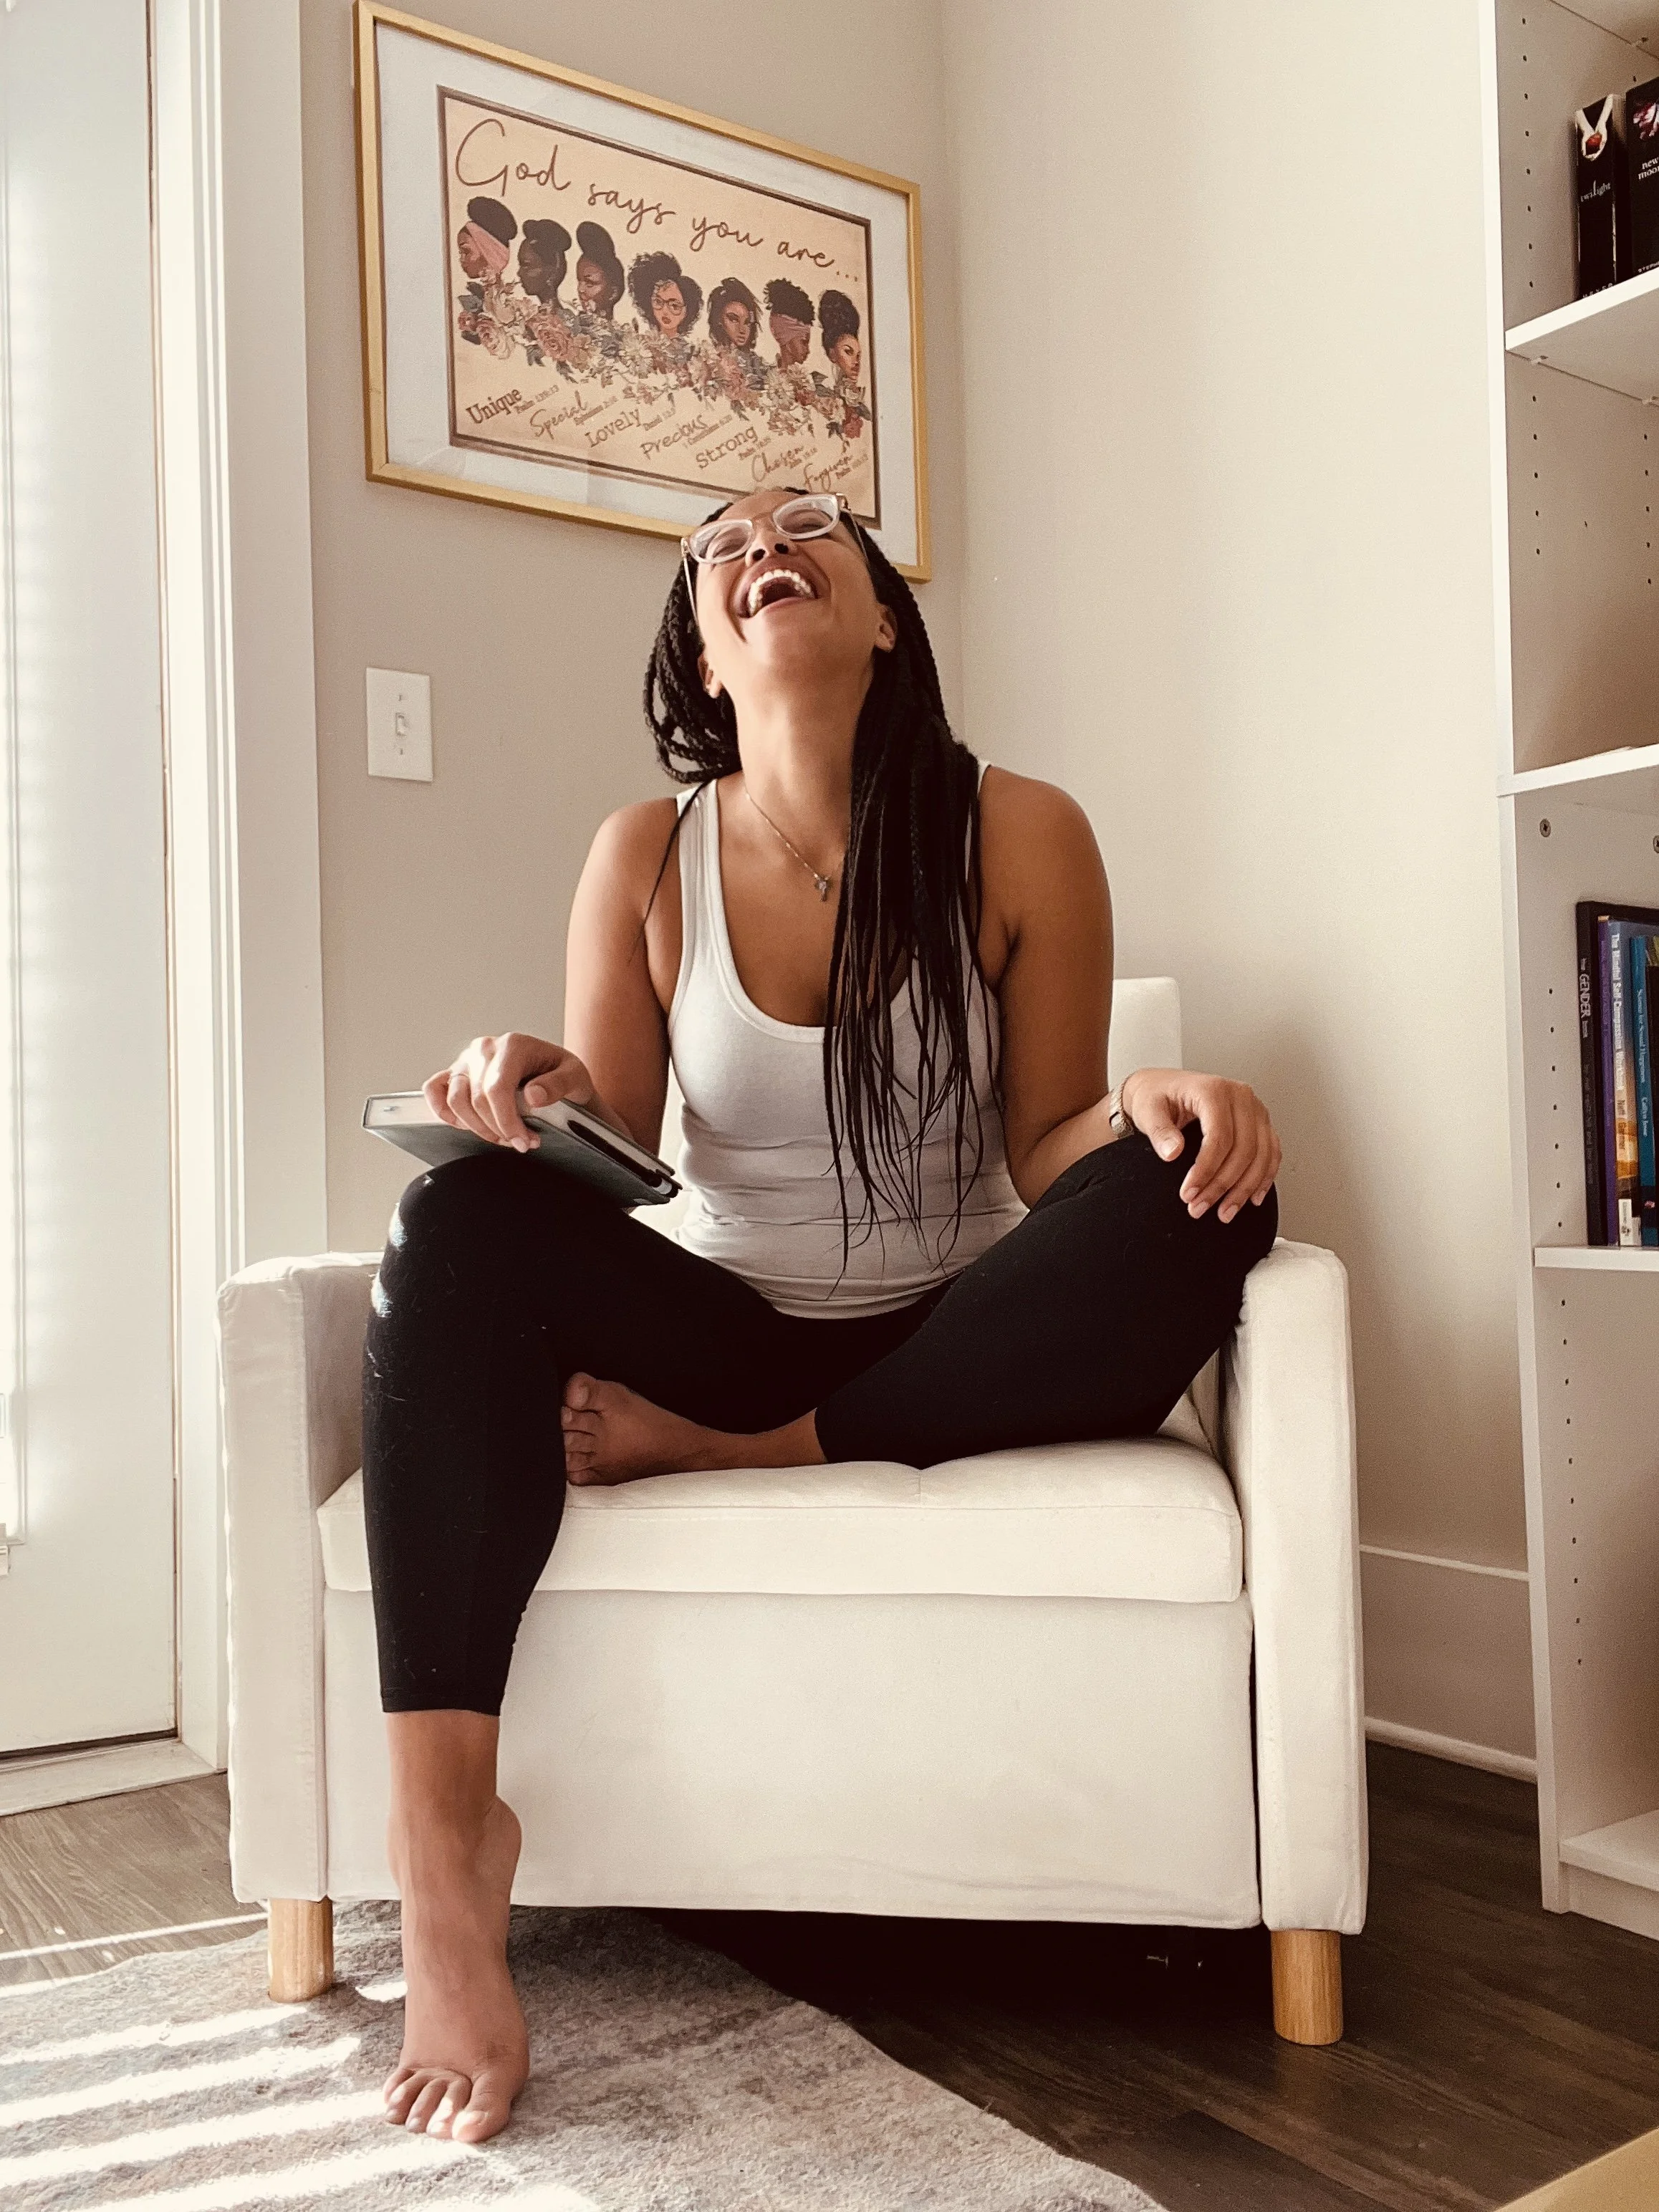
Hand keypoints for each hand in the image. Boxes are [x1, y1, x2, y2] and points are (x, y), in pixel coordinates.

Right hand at [423, 1032, 594, 1152]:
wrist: (557, 1075)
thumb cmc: (564, 1075)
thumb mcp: (576, 1078)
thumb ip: (558, 1084)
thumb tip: (533, 1096)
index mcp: (514, 1045)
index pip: (496, 1089)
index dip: (506, 1121)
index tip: (522, 1142)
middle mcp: (485, 1049)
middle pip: (477, 1099)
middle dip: (498, 1129)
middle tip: (521, 1143)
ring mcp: (467, 1060)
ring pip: (455, 1100)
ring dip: (477, 1127)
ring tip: (502, 1136)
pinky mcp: (456, 1072)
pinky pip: (434, 1089)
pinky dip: (444, 1111)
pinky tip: (467, 1125)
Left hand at [1120, 1068, 1279, 1222]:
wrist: (1163, 1087)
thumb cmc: (1156, 1096)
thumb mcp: (1148, 1110)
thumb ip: (1159, 1131)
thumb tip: (1172, 1153)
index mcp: (1214, 1090)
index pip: (1219, 1137)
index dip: (1206, 1170)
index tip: (1188, 1193)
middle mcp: (1240, 1096)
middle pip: (1243, 1148)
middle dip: (1222, 1185)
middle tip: (1200, 1207)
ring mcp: (1254, 1108)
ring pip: (1261, 1154)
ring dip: (1244, 1188)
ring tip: (1224, 1212)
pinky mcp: (1259, 1121)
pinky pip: (1271, 1152)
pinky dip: (1264, 1177)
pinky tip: (1252, 1197)